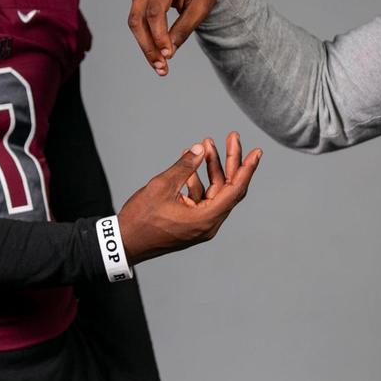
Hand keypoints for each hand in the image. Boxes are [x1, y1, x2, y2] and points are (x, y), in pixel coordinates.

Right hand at [117, 132, 261, 264]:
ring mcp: (199, 225)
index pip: (236, 190)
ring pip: (214, 192)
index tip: (257, 151)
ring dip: (211, 168)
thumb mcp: (162, 186)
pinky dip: (198, 181)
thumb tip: (201, 148)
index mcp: (206, 219)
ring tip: (205, 144)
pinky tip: (190, 163)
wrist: (123, 243)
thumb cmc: (140, 218)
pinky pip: (201, 199)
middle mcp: (208, 224)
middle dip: (230, 161)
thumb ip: (184, 166)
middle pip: (228, 189)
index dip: (247, 168)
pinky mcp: (190, 224)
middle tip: (232, 137)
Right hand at [128, 0, 221, 75]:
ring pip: (134, 19)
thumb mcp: (201, 6)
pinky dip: (145, 34)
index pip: (155, 11)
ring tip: (158, 64)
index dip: (159, 36)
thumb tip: (168, 52)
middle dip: (148, 45)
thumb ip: (184, 28)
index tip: (168, 55)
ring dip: (144, 44)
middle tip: (160, 67)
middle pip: (138, 17)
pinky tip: (156, 50)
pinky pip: (137, 16)